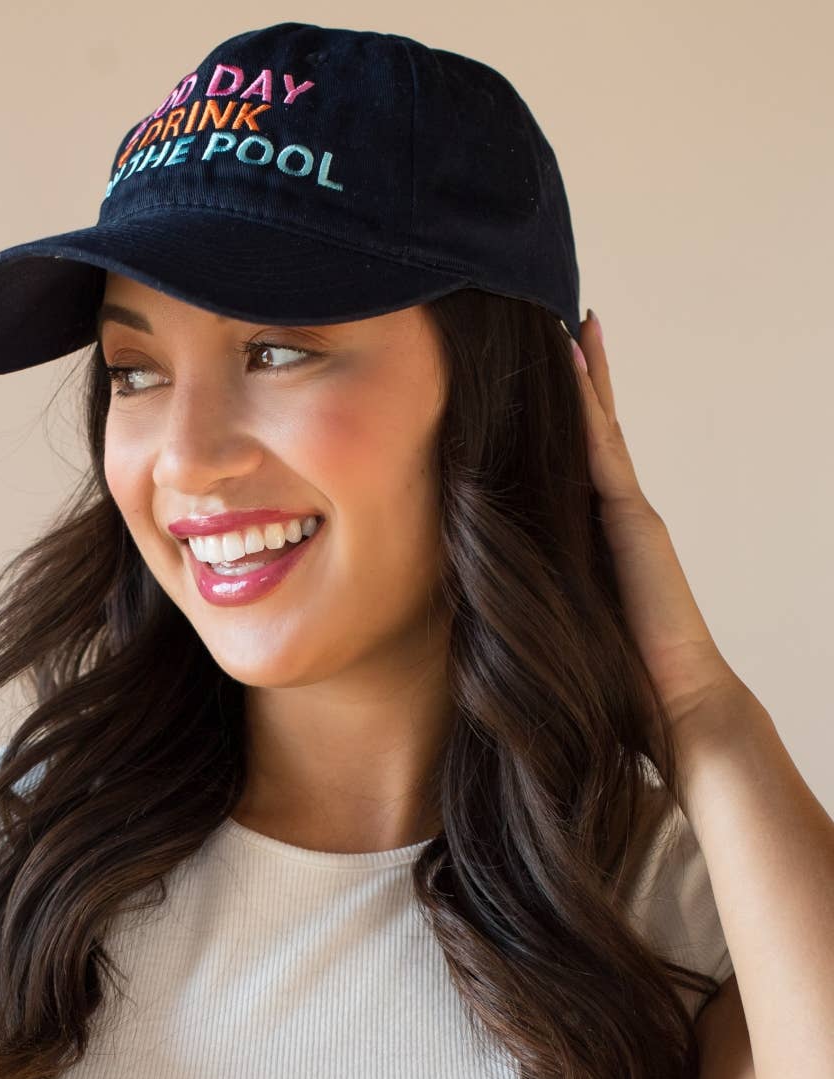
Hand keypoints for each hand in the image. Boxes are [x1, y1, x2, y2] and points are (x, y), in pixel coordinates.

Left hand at [570, 310, 746, 745]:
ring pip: (595, 425)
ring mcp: (626, 509)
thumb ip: (529, 589)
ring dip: (579, 373)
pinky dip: (584, 399)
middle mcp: (610, 513)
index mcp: (590, 536)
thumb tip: (465, 587)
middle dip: (574, 379)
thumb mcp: (555, 618)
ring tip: (561, 319)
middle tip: (550, 322)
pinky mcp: (632, 516)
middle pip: (588, 430)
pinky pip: (600, 445)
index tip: (532, 377)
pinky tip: (567, 358)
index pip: (569, 462)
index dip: (555, 419)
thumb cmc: (615, 675)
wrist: (674, 699)